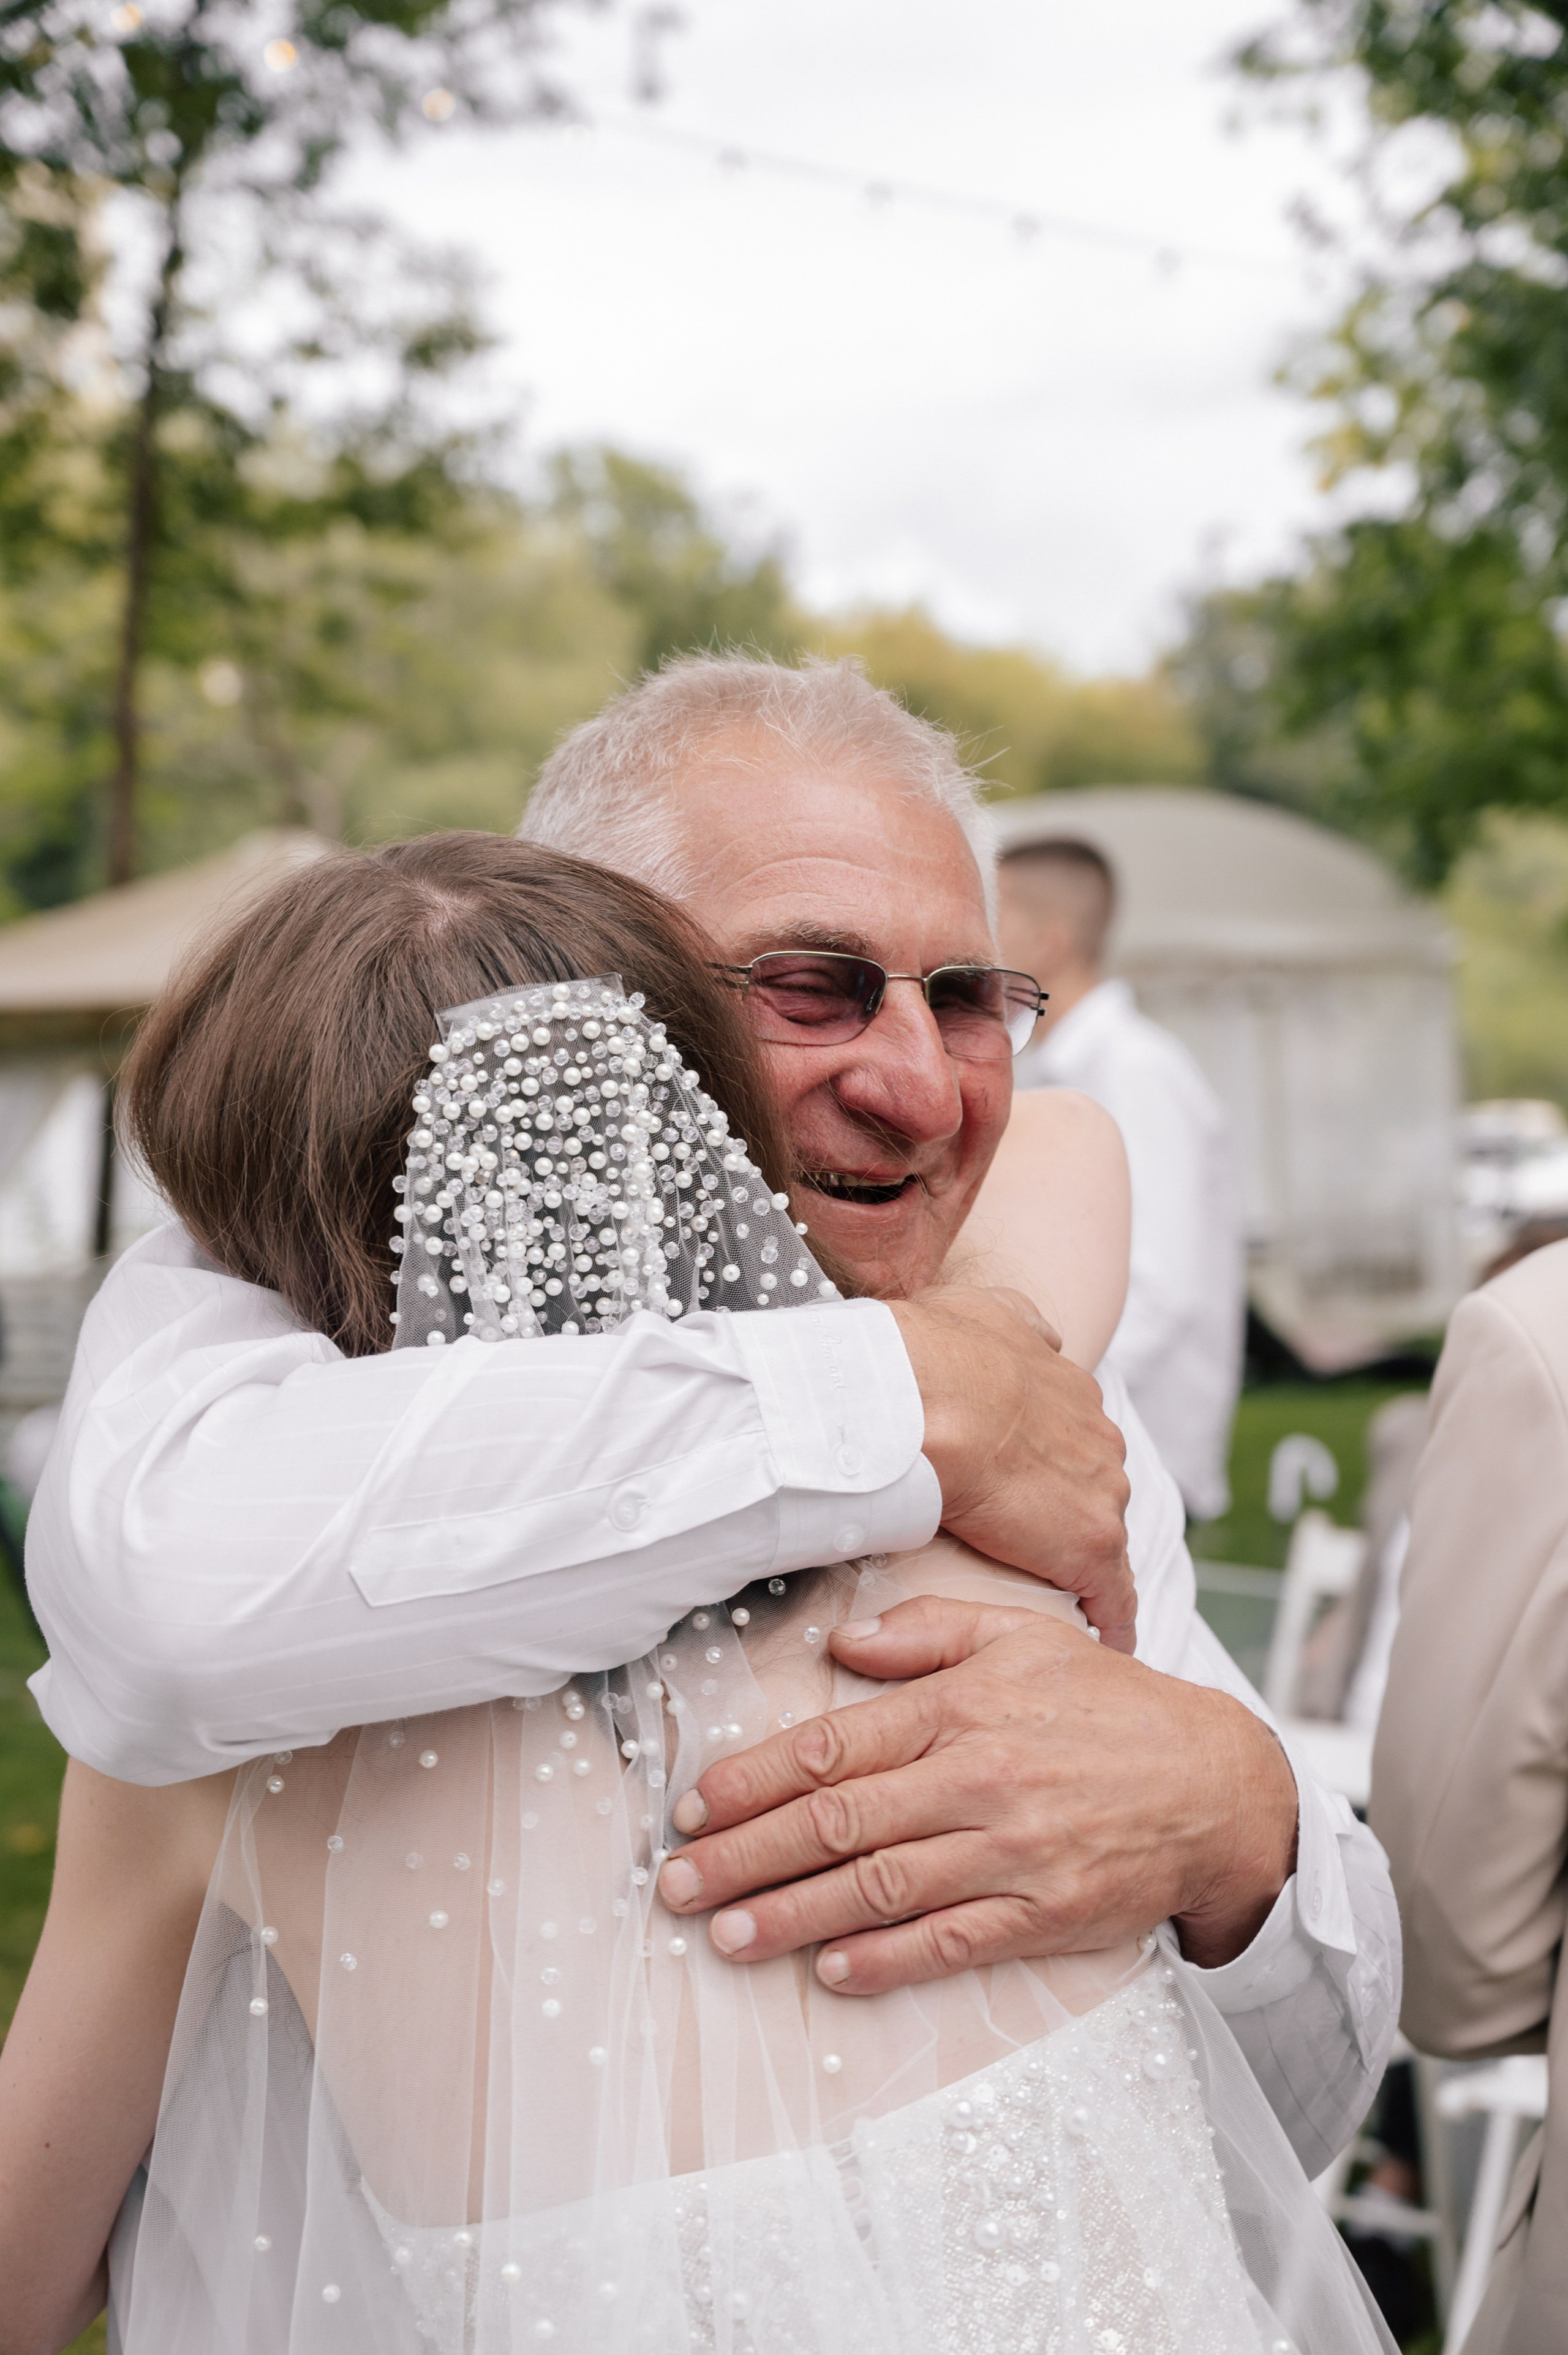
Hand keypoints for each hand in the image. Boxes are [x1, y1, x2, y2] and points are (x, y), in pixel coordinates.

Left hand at [658, 1596, 1298, 1990]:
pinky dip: (885, 1961)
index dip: (752, 1780)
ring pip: (877, 1888)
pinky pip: (949, 1943)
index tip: (693, 1808)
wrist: (1216, 1783)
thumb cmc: (1108, 1705)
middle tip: (675, 1884)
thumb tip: (840, 1644)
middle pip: (836, 1824)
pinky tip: (829, 1974)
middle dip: (744, 1856)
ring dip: (791, 1917)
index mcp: (960, 1708)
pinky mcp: (1041, 1913)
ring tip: (725, 1936)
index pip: (831, 1747)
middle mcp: (975, 1779)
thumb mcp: (1021, 1636)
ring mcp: (1008, 1852)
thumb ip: (925, 1634)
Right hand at [888, 1286, 1134, 1651]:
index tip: (1036, 1487)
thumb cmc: (935, 1353)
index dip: (1055, 1465)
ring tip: (1053, 1597)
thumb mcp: (986, 1310)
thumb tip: (1043, 1332)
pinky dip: (1111, 1620)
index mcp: (1072, 1392)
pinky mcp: (1090, 1550)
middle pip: (1095, 1488)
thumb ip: (1019, 1321)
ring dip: (1080, 1563)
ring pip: (1101, 1538)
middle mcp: (1099, 1440)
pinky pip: (1113, 1598)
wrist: (925, 1398)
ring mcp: (1101, 1496)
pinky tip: (1107, 1643)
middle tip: (1028, 1543)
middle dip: (1070, 1512)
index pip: (1077, 1440)